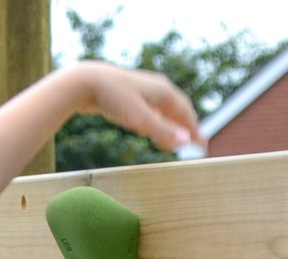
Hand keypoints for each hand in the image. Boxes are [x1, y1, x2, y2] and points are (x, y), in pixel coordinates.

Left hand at [78, 62, 202, 153]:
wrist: (84, 82)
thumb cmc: (114, 98)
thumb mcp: (140, 118)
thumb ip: (163, 131)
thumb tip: (186, 142)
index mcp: (164, 92)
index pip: (187, 114)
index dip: (195, 131)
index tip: (203, 147)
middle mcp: (157, 88)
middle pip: (178, 110)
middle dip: (186, 127)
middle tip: (194, 142)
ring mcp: (143, 90)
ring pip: (163, 110)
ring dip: (171, 125)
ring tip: (174, 138)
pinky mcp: (129, 95)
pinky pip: (149, 110)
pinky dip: (156, 121)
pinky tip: (149, 129)